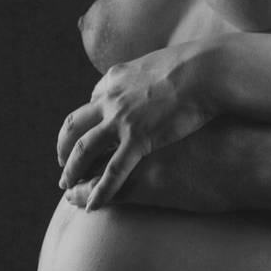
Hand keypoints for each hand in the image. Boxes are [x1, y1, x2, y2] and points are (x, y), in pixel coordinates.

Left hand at [56, 40, 219, 210]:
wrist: (207, 70)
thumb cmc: (197, 66)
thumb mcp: (163, 63)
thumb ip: (150, 77)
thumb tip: (156, 82)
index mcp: (116, 78)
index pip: (94, 101)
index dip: (91, 121)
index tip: (93, 133)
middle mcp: (111, 99)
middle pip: (75, 125)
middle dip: (65, 146)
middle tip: (62, 163)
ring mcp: (122, 120)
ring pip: (85, 149)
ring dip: (72, 169)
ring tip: (67, 186)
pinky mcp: (138, 139)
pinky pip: (113, 170)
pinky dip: (100, 190)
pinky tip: (92, 206)